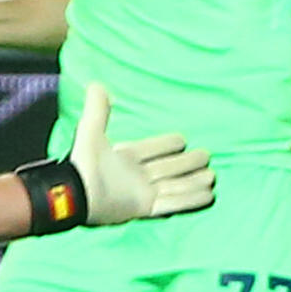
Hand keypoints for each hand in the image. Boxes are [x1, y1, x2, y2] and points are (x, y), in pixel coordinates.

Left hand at [67, 83, 214, 224]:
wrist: (77, 194)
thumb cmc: (84, 164)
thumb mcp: (91, 132)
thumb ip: (97, 109)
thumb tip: (96, 84)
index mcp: (126, 158)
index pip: (152, 149)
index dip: (166, 144)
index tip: (183, 139)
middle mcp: (137, 176)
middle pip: (169, 168)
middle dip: (188, 163)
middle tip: (207, 155)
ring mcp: (143, 193)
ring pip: (176, 185)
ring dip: (194, 181)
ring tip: (213, 176)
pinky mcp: (146, 208)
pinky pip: (174, 203)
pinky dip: (192, 199)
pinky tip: (209, 194)